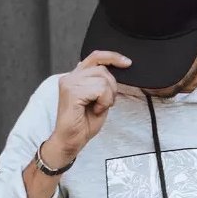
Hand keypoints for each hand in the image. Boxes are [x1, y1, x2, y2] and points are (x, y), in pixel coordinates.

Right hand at [45, 50, 132, 164]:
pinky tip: (95, 110)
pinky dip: (103, 102)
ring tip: (98, 107)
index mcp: (75, 77)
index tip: (127, 63)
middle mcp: (70, 77)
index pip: (96, 56)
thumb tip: (113, 71)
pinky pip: (100, 89)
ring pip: (103, 79)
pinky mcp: (72, 92)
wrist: (70, 141)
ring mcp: (69, 83)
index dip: (113, 56)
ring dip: (107, 96)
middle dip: (112, 87)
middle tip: (105, 103)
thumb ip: (102, 84)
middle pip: (102, 69)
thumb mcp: (98, 99)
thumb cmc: (82, 124)